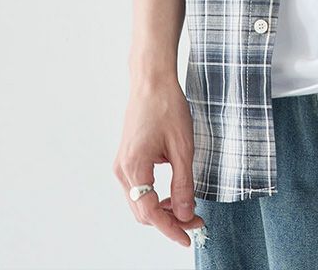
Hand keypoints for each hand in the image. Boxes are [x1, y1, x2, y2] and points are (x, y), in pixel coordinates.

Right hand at [113, 76, 205, 247]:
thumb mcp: (183, 146)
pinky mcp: (126, 159)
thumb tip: (186, 214)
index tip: (188, 236)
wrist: (151, 80)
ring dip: (162, 210)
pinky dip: (155, 197)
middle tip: (195, 220)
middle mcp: (122, 170)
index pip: (150, 212)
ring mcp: (121, 164)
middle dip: (168, 221)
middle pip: (142, 212)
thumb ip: (184, 183)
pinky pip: (138, 189)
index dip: (170, 228)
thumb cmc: (167, 105)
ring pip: (139, 202)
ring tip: (187, 207)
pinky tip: (173, 193)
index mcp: (134, 167)